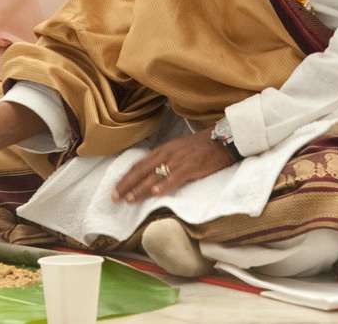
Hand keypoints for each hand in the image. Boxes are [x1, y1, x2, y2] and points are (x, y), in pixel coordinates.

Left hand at [113, 128, 236, 202]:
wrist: (222, 139)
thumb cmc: (201, 146)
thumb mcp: (178, 149)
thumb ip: (165, 158)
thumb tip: (151, 172)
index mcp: (163, 150)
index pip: (139, 164)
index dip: (126, 176)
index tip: (115, 188)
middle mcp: (167, 154)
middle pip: (142, 170)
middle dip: (127, 184)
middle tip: (115, 197)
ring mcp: (178, 160)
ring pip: (155, 176)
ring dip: (140, 188)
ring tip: (129, 199)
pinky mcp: (191, 167)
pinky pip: (175, 177)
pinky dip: (164, 185)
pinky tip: (155, 193)